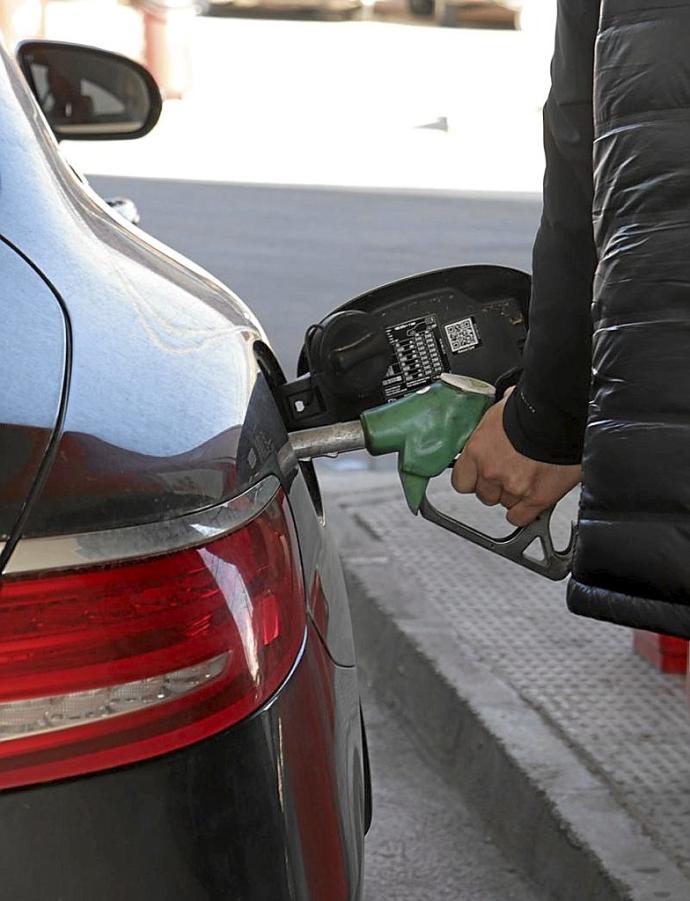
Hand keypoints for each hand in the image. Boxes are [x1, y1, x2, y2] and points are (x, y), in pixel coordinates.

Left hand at [451, 389, 581, 526]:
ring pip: (505, 504)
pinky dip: (525, 511)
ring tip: (528, 477)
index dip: (473, 479)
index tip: (480, 476)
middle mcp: (491, 472)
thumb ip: (494, 425)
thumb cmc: (534, 407)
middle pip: (484, 495)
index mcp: (477, 450)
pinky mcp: (536, 498)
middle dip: (496, 486)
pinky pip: (520, 517)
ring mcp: (513, 487)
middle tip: (511, 472)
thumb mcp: (502, 410)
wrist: (561, 414)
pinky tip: (531, 499)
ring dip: (514, 494)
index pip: (461, 481)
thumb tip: (498, 414)